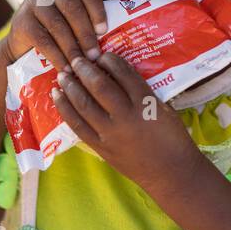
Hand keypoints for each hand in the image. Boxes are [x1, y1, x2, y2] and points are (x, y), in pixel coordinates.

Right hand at [4, 0, 106, 70]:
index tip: (104, 31)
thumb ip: (91, 24)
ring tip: (81, 65)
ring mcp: (33, 4)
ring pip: (57, 25)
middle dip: (85, 33)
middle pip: (71, 7)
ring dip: (71, 47)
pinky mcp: (21, 22)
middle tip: (95, 55)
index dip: (96, 10)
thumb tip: (122, 38)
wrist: (23, 48)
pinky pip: (42, 39)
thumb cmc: (58, 36)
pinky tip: (64, 69)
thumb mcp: (73, 24)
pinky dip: (55, 56)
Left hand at [51, 51, 198, 187]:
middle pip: (100, 86)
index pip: (124, 74)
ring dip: (70, 87)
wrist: (171, 174)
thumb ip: (142, 92)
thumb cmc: (173, 139)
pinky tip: (57, 97)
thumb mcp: (164, 109)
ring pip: (84, 105)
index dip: (110, 60)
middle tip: (76, 59)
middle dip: (84, 69)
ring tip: (62, 74)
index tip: (102, 54)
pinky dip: (65, 109)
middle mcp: (126, 117)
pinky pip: (78, 126)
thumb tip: (116, 73)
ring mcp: (111, 134)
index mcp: (146, 104)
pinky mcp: (101, 148)